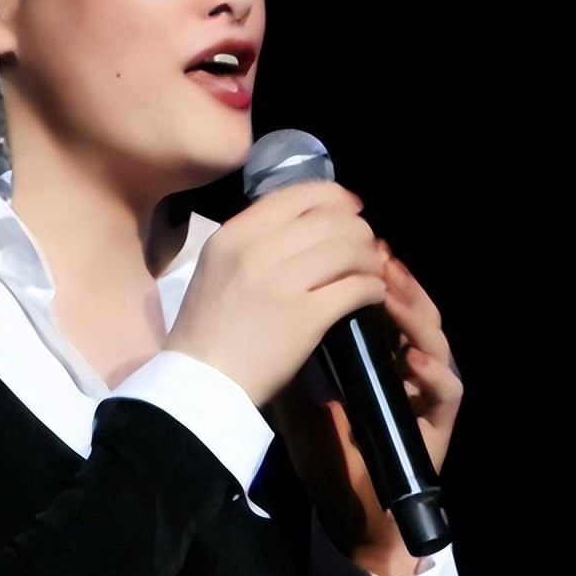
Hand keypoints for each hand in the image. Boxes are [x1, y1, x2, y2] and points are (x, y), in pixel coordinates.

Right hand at [166, 181, 387, 405]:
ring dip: (370, 259)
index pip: (297, 195)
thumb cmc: (209, 327)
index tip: (352, 209)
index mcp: (235, 234)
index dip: (335, 197)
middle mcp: (258, 250)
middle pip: (330, 220)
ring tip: (372, 271)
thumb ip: (256, 239)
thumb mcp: (218, 265)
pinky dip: (372, 288)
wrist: (202, 381)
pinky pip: (355, 288)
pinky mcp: (306, 317)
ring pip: (348, 249)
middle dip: (359, 231)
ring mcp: (283, 282)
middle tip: (367, 247)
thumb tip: (310, 222)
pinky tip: (373, 294)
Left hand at [267, 245, 462, 575]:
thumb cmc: (323, 440)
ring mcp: (428, 387)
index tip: (344, 238)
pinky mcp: (439, 421)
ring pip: (435, 337)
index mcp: (378, 344)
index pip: (381, 291)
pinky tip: (410, 359)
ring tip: (391, 292)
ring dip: (414, 312)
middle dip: (394, 276)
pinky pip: (447, 389)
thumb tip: (265, 289)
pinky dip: (432, 372)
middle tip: (374, 252)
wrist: (345, 503)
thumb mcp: (299, 381)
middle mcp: (408, 358)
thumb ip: (292, 338)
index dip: (367, 263)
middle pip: (414, 303)